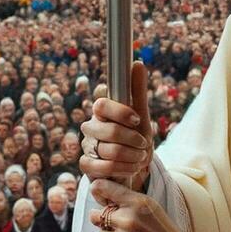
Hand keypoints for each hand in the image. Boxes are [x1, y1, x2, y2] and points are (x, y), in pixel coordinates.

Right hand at [80, 60, 152, 191]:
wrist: (136, 167)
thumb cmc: (136, 138)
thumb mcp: (141, 116)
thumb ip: (138, 92)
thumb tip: (137, 63)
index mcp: (102, 112)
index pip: (101, 104)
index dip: (121, 112)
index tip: (138, 120)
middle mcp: (91, 127)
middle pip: (106, 130)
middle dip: (132, 139)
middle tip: (143, 144)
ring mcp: (87, 146)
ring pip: (106, 150)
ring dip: (131, 156)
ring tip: (141, 157)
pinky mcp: (86, 165)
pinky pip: (97, 167)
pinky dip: (120, 169)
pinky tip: (132, 168)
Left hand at [89, 178, 211, 231]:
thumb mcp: (151, 207)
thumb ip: (129, 201)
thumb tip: (104, 198)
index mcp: (138, 202)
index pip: (105, 188)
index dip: (97, 190)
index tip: (97, 193)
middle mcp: (129, 218)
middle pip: (96, 214)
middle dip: (103, 220)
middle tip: (117, 225)